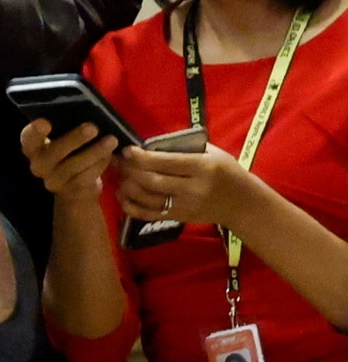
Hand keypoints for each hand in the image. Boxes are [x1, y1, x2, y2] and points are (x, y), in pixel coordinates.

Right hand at [21, 120, 116, 205]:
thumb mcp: (63, 138)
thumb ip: (65, 128)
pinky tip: (110, 155)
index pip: (29, 138)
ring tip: (111, 140)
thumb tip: (84, 111)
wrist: (73, 185)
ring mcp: (53, 181)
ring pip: (73, 166)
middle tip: (93, 127)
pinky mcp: (70, 192)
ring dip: (95, 152)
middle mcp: (38, 165)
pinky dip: (100, 164)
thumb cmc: (69, 151)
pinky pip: (86, 177)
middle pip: (54, 153)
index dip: (35, 131)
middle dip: (74, 139)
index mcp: (32, 147)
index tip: (45, 122)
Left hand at [116, 142, 265, 228]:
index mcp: (202, 168)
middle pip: (152, 181)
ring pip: (147, 198)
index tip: (127, 150)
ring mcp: (185, 206)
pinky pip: (149, 214)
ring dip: (127, 186)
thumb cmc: (226, 172)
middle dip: (130, 170)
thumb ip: (184, 148)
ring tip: (118, 175)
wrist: (243, 203)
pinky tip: (122, 196)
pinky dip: (131, 206)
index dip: (141, 157)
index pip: (166, 163)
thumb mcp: (212, 153)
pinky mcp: (179, 218)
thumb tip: (150, 143)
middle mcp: (192, 189)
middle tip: (118, 161)